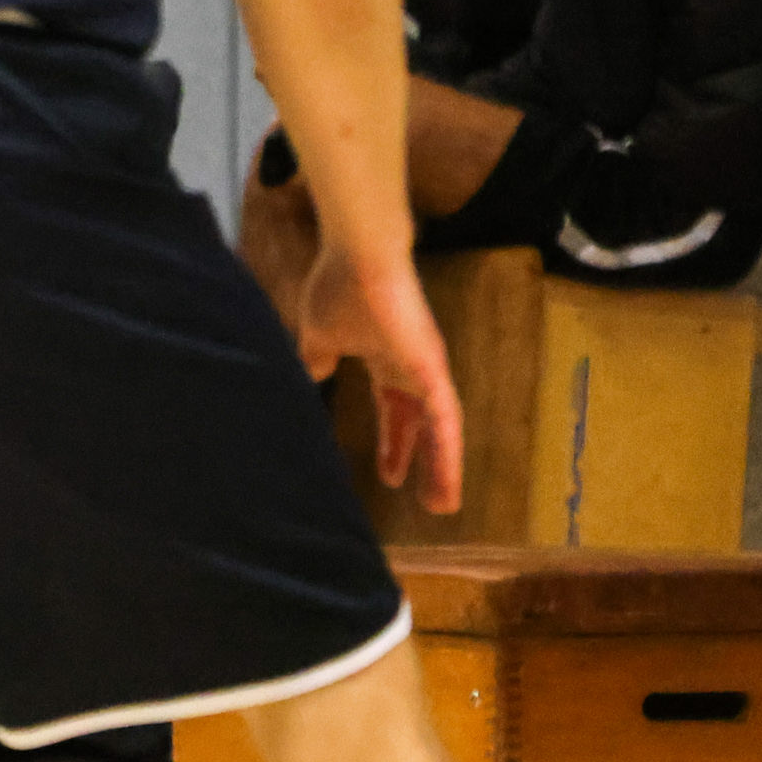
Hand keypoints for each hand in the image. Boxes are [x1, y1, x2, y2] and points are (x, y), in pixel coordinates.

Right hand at [299, 236, 463, 514]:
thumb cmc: (341, 287)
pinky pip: (445, 418)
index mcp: (386, 360)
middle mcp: (413, 369)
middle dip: (423, 462)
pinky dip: (447, 449)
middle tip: (429, 501)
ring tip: (443, 505)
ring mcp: (427, 370)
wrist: (360, 256)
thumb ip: (319, 358)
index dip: (393, 442)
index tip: (389, 477)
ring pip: (440, 429)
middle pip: (422, 426)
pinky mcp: (432, 369)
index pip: (394, 411)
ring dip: (443, 467)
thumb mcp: (321, 335)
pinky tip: (448, 477)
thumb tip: (313, 375)